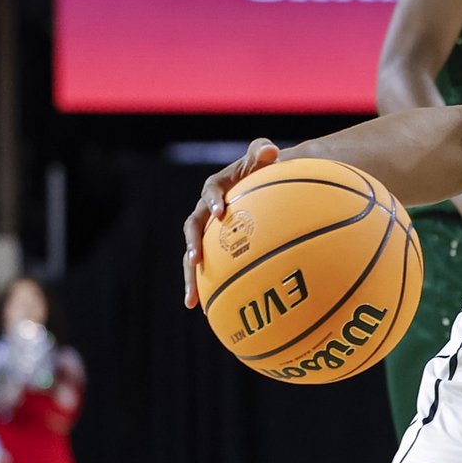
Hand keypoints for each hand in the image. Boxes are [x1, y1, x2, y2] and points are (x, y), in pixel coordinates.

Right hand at [181, 139, 280, 307]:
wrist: (263, 182)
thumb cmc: (264, 167)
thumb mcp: (263, 155)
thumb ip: (263, 152)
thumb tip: (271, 151)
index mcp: (216, 186)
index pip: (210, 191)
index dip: (213, 200)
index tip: (221, 212)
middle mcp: (206, 210)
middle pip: (192, 228)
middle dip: (192, 245)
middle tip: (196, 261)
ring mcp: (207, 231)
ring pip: (192, 254)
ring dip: (191, 277)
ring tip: (192, 300)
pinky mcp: (213, 248)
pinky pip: (208, 269)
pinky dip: (206, 288)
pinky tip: (209, 312)